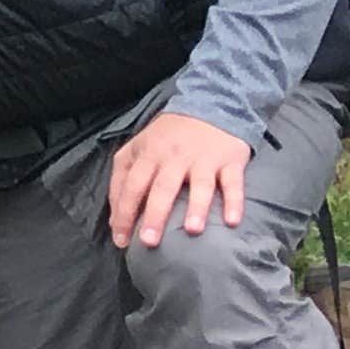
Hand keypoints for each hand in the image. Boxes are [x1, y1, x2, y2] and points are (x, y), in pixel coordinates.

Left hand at [105, 109, 249, 247]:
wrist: (211, 106)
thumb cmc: (167, 137)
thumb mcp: (138, 149)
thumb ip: (121, 179)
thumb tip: (115, 218)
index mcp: (148, 154)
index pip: (131, 186)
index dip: (124, 213)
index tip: (121, 240)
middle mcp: (174, 157)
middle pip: (162, 188)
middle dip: (154, 215)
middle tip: (149, 242)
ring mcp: (204, 159)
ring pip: (200, 185)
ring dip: (196, 207)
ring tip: (192, 231)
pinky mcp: (230, 160)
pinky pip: (233, 183)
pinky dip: (234, 201)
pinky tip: (232, 221)